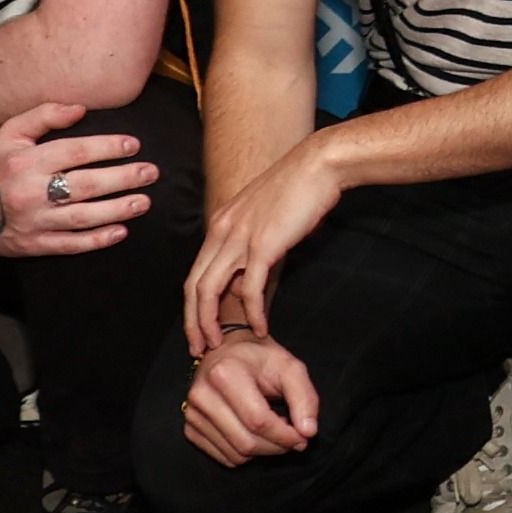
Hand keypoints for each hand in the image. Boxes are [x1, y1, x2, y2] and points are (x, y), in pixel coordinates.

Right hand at [0, 101, 154, 257]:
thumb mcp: (10, 132)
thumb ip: (45, 115)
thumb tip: (81, 109)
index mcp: (27, 161)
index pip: (76, 152)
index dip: (108, 148)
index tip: (133, 145)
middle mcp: (32, 192)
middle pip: (86, 185)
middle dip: (123, 179)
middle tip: (151, 173)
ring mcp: (34, 221)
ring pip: (83, 217)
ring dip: (117, 210)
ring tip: (144, 202)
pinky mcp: (34, 245)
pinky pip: (70, 245)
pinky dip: (96, 240)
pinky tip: (120, 232)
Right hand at [180, 330, 321, 466]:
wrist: (227, 353)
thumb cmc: (260, 359)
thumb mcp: (289, 367)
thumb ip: (305, 398)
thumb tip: (308, 431)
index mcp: (224, 373)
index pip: (258, 421)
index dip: (286, 435)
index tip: (303, 436)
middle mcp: (202, 395)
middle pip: (246, 442)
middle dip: (277, 446)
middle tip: (293, 436)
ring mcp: (192, 413)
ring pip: (236, 454)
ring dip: (263, 451)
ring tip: (274, 430)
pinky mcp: (190, 428)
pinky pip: (225, 457)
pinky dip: (246, 454)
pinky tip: (254, 433)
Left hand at [183, 127, 350, 355]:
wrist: (319, 165)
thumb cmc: (299, 189)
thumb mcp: (264, 218)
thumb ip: (251, 248)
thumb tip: (248, 280)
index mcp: (220, 224)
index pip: (194, 273)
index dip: (192, 306)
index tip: (199, 329)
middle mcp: (222, 231)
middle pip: (194, 286)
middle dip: (193, 322)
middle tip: (199, 348)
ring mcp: (240, 237)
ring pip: (210, 290)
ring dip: (210, 323)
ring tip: (219, 344)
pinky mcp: (263, 245)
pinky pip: (248, 289)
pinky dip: (252, 313)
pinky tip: (261, 327)